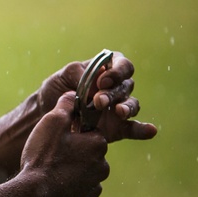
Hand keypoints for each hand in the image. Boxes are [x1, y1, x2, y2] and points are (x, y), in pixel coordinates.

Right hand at [21, 92, 108, 196]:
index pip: (91, 133)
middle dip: (74, 153)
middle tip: (52, 155)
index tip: (59, 138)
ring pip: (84, 173)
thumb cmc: (44, 157)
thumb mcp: (51, 123)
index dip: (73, 133)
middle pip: (89, 154)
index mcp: (98, 144)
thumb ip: (65, 106)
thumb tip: (73, 95)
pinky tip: (51, 187)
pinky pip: (78, 191)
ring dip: (71, 171)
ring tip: (49, 172)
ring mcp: (94, 187)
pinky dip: (68, 189)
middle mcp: (102, 166)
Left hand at [37, 51, 157, 142]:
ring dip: (127, 108)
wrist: (46, 116)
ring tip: (119, 112)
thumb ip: (78, 74)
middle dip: (113, 93)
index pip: (123, 65)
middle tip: (98, 101)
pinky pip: (134, 128)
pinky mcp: (117, 128)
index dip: (117, 71)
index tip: (102, 81)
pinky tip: (151, 131)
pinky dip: (143, 130)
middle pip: (126, 86)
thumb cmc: (55, 91)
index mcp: (105, 71)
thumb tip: (96, 80)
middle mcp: (116, 88)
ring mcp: (117, 108)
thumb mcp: (61, 78)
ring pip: (132, 105)